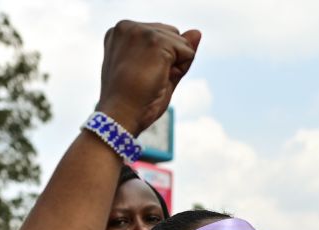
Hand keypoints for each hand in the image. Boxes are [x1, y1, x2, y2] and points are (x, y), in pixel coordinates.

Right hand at [96, 21, 200, 135]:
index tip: (139, 76)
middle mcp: (127, 26)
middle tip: (148, 79)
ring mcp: (140, 31)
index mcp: (122, 33)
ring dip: (176, 65)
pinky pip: (188, 52)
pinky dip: (182, 69)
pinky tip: (160, 78)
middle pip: (173, 35)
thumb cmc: (134, 101)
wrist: (120, 115)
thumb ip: (177, 50)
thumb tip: (197, 31)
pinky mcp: (155, 40)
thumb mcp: (158, 71)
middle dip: (171, 59)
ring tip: (152, 79)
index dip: (161, 60)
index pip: (160, 36)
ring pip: (182, 42)